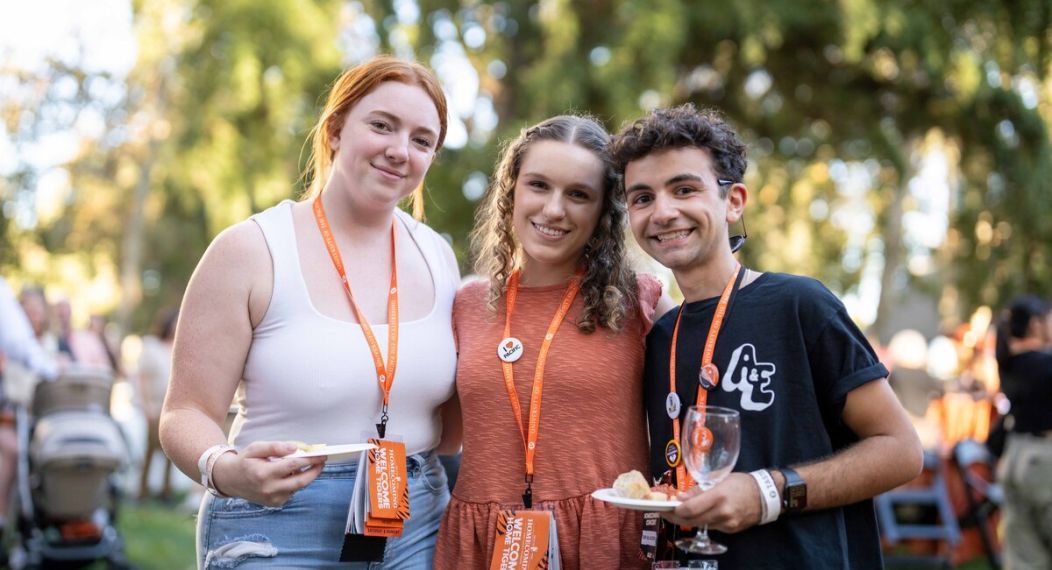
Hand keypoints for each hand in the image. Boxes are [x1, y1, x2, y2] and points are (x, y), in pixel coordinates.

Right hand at [210, 441, 325, 506]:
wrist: (230, 480)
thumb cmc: (245, 461)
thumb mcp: (257, 448)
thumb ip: (276, 447)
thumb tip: (295, 448)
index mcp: (263, 474)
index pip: (292, 465)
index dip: (309, 459)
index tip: (321, 454)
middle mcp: (269, 489)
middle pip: (300, 481)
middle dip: (314, 471)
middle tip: (323, 461)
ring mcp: (272, 499)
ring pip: (297, 487)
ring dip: (306, 476)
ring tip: (309, 464)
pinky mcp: (275, 503)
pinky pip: (291, 492)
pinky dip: (296, 482)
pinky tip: (292, 474)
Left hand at [661, 472, 762, 532]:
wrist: (766, 496)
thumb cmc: (742, 483)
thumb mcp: (719, 479)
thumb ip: (699, 489)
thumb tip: (681, 497)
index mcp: (719, 496)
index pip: (690, 509)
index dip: (675, 510)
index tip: (665, 506)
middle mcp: (722, 512)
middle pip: (691, 520)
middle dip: (675, 517)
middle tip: (664, 512)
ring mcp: (727, 523)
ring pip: (699, 525)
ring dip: (686, 519)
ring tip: (676, 512)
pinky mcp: (730, 530)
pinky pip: (710, 526)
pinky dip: (700, 520)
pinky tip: (695, 514)